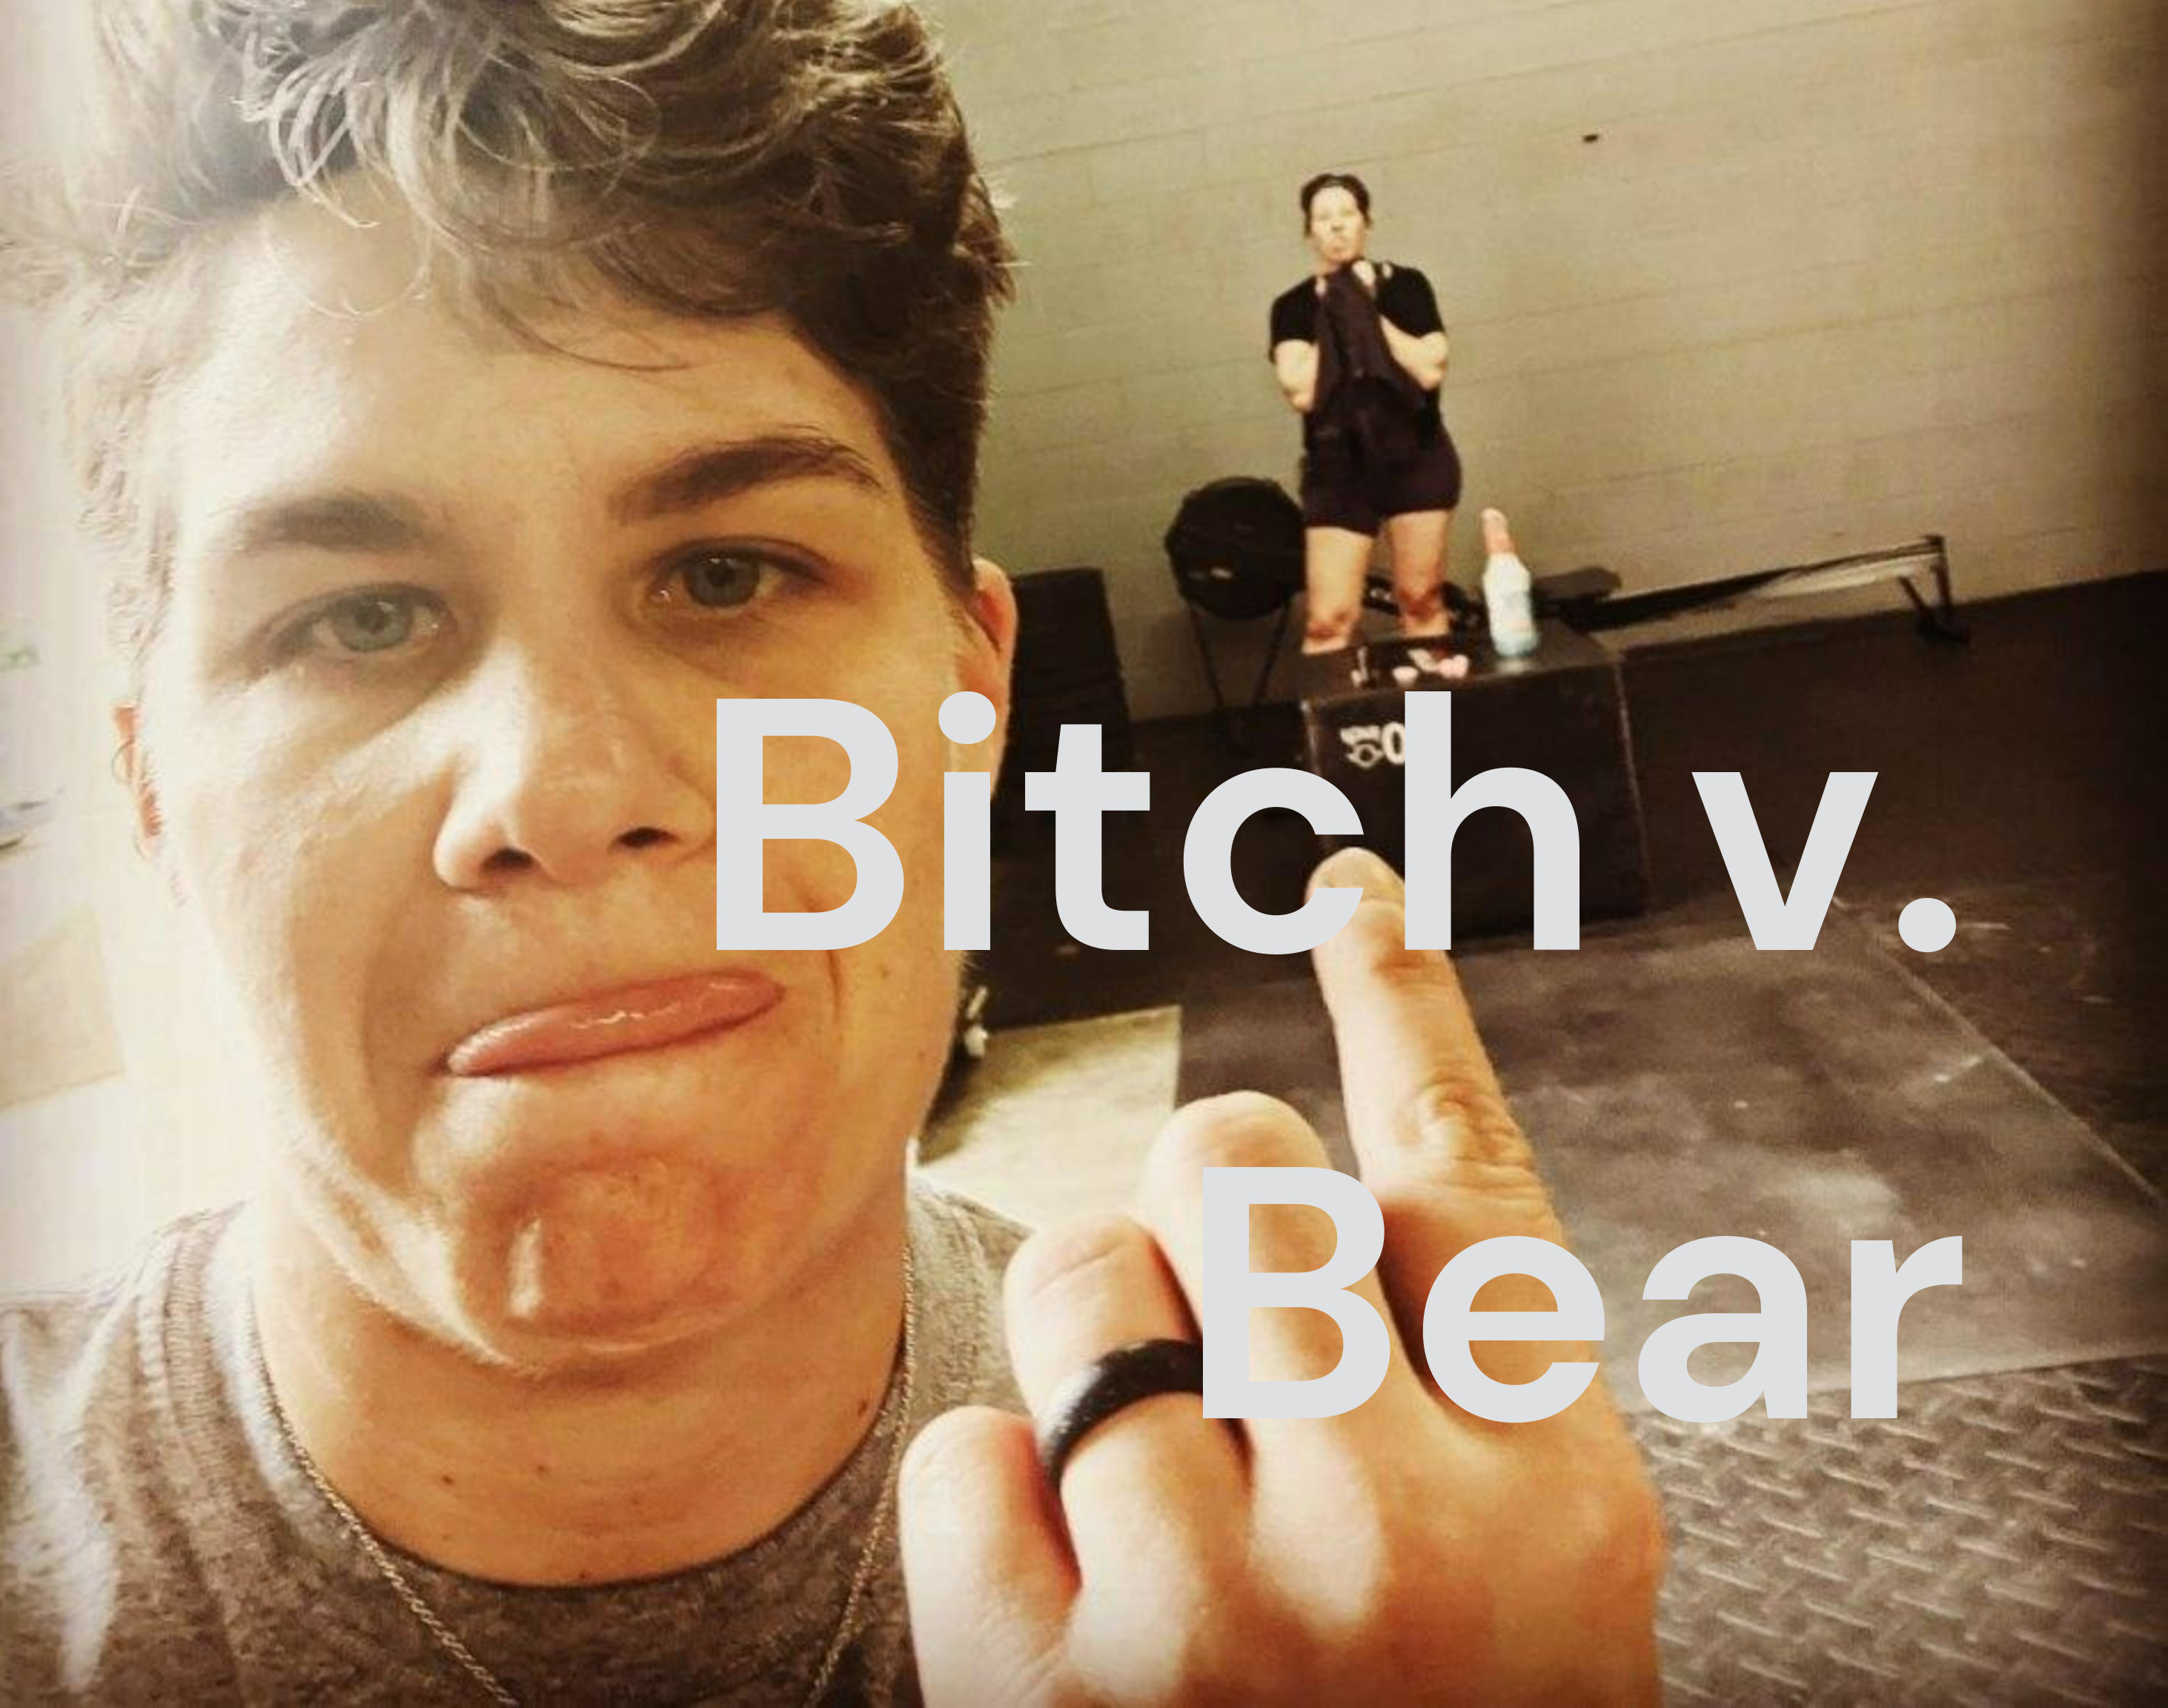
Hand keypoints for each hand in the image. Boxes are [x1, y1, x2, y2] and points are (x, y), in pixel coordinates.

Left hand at [900, 850, 1662, 1704]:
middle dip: (1217, 1219)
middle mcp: (1401, 1534)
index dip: (1402, 1000)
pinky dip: (998, 1517)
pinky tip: (1077, 1615)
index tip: (1346, 886)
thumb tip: (1335, 1137)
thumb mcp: (1533, 1561)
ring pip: (1078, 1272)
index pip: (1464, 1172)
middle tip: (1234, 1345)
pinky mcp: (1042, 1689)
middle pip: (1238, 1163)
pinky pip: (962, 1448)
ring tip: (1158, 1497)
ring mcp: (1213, 1615)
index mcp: (1552, 1489)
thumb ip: (1461, 1359)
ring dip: (1097, 1356)